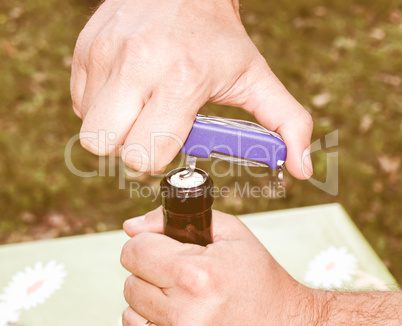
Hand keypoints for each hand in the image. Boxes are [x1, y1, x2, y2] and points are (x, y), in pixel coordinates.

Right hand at [71, 0, 312, 177]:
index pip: (147, 154)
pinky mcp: (85, 50)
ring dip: (116, 129)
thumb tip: (300, 168)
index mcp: (182, 79)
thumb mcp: (257, 78)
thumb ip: (285, 124)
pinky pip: (80, 105)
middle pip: (106, 147)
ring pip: (89, 130)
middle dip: (132, 149)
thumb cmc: (219, 37)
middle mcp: (137, 65)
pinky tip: (127, 89)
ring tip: (141, 107)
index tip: (173, 140)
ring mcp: (104, 56)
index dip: (159, 158)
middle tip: (153, 129)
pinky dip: (102, 108)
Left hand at [120, 207, 314, 324]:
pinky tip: (178, 310)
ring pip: (131, 306)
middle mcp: (184, 311)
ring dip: (149, 295)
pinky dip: (152, 317)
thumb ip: (177, 219)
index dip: (146, 242)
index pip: (134, 250)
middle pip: (130, 280)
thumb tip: (131, 226)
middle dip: (150, 268)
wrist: (283, 321)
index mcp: (196, 274)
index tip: (162, 244)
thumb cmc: (258, 277)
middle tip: (178, 268)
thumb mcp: (230, 233)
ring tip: (181, 291)